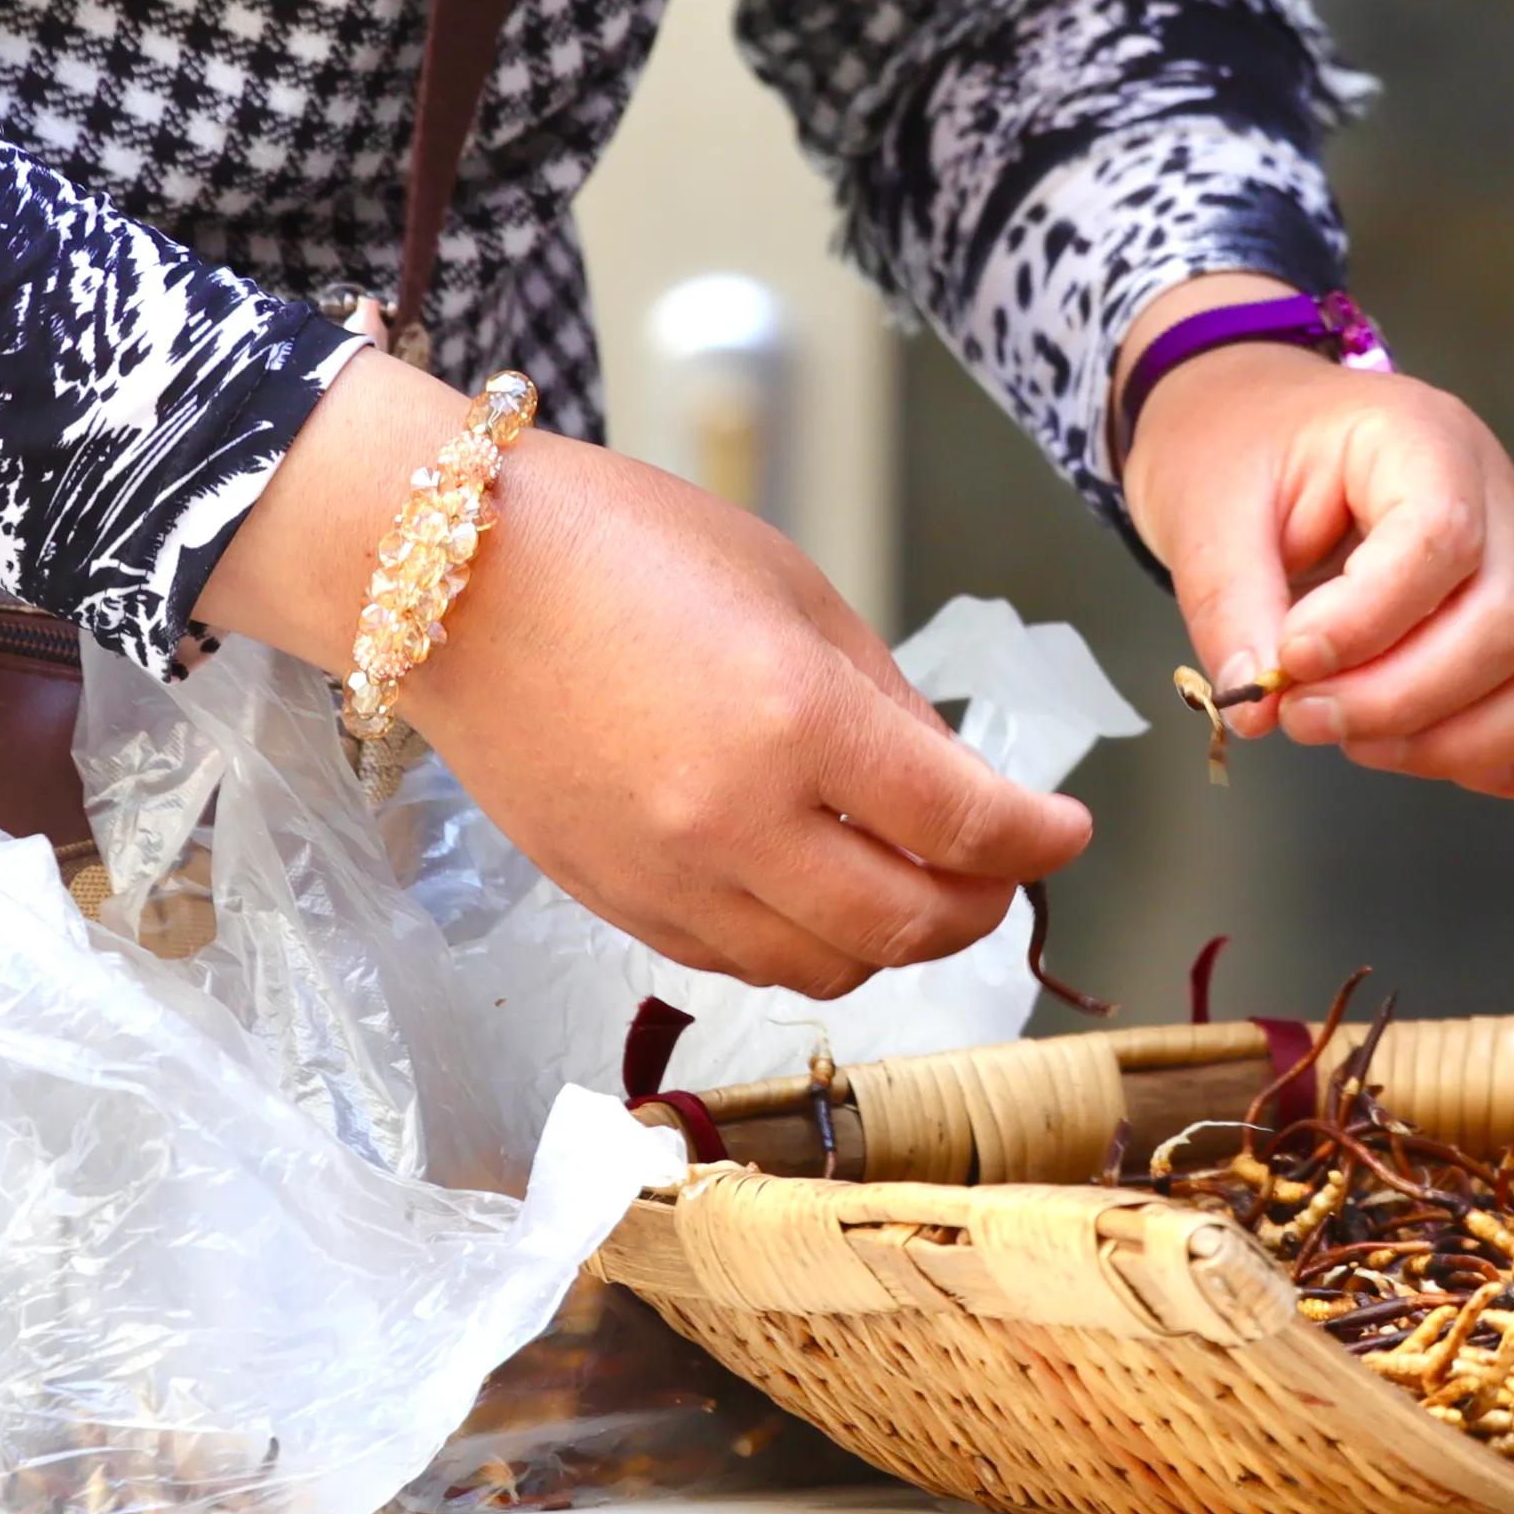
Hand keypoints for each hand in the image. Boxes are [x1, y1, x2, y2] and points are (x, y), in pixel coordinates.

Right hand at [200, 350, 1089, 995]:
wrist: (445, 576)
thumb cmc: (622, 544)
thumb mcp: (793, 590)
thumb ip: (886, 703)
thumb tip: (960, 786)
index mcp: (797, 723)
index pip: (963, 826)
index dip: (1038, 839)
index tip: (1068, 827)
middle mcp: (734, 823)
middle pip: (906, 926)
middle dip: (981, 906)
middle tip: (1005, 868)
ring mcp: (666, 878)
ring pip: (826, 969)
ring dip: (894, 939)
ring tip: (918, 884)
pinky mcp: (613, 902)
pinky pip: (740, 962)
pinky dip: (804, 943)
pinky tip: (821, 889)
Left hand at [1118, 277, 1513, 798]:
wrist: (1260, 425)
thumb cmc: (1238, 449)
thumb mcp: (1205, 510)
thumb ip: (1231, 608)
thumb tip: (1259, 708)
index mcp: (1421, 439)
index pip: (1443, 537)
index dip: (1368, 622)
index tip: (1291, 660)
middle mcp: (1496, 499)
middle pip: (1508, 621)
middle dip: (1402, 699)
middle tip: (1304, 718)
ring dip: (1462, 741)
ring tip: (1361, 741)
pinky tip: (1438, 759)